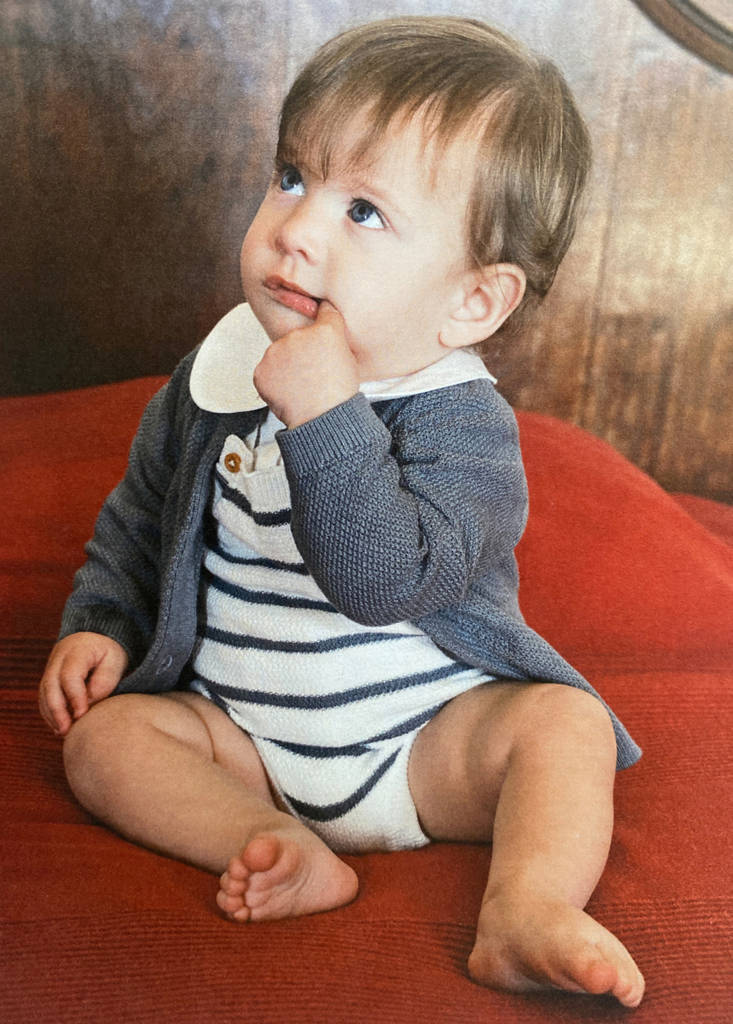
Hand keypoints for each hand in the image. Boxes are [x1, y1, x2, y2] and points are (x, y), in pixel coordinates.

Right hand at [38, 632, 128, 735]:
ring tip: (63, 732)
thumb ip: (104, 681)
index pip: (70, 676)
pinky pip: (44, 697)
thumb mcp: (115, 661)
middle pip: (50, 685)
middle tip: (66, 730)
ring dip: (51, 715)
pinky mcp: (48, 678)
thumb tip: (87, 703)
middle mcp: (58, 658)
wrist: (97, 639)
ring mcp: (50, 667)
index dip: (74, 697)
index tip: (81, 715)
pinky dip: (49, 713)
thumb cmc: (109, 653)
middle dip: (57, 711)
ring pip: (44, 693)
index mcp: (77, 649)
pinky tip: (59, 727)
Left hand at [253, 301, 358, 426]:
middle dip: (302, 350)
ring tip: (301, 386)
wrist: (323, 420)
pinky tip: (289, 392)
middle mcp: (298, 336)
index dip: (325, 322)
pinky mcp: (261, 370)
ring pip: (280, 353)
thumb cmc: (340, 395)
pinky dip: (274, 381)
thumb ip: (336, 341)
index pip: (324, 311)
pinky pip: (267, 371)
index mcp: (326, 331)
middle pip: (298, 336)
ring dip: (287, 365)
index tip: (322, 328)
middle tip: (313, 373)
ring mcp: (276, 352)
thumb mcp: (350, 361)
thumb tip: (327, 334)